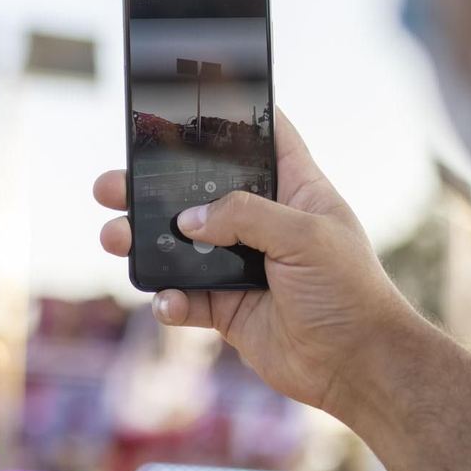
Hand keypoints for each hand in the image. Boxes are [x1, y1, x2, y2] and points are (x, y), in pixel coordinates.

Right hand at [95, 108, 416, 415]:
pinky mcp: (227, 308)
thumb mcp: (306, 236)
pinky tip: (167, 301)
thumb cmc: (351, 292)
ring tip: (115, 238)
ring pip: (180, 246)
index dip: (230, 116)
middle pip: (199, 193)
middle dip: (153, 188)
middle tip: (113, 185)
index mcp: (294, 190)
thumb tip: (189, 220)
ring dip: (144, 243)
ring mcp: (241, 266)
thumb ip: (246, 216)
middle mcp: (263, 223)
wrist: (357, 367)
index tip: (185, 102)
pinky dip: (169, 300)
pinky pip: (185, 298)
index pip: (263, 138)